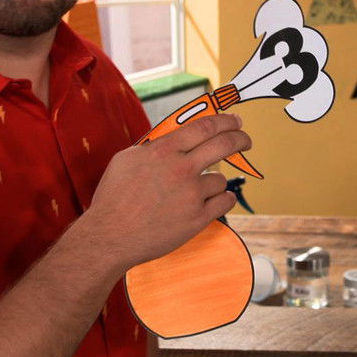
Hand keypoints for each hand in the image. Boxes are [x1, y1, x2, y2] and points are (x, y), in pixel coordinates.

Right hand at [77, 113, 251, 269]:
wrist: (111, 236)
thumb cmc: (114, 198)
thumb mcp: (127, 159)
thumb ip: (153, 147)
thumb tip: (173, 139)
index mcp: (163, 151)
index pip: (204, 127)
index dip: (224, 121)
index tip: (234, 121)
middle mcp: (181, 168)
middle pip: (224, 145)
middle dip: (240, 139)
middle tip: (245, 140)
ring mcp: (192, 194)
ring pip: (222, 179)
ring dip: (217, 181)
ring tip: (202, 188)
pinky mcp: (198, 218)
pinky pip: (225, 202)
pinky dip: (224, 199)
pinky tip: (217, 200)